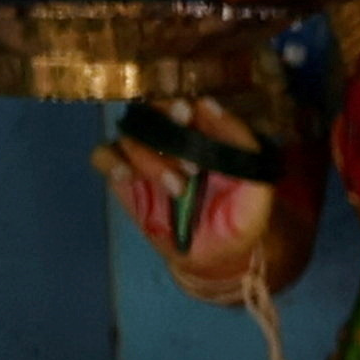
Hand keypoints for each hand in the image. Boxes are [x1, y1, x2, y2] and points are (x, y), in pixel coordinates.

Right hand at [94, 117, 282, 306]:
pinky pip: (103, 155)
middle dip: (162, 124)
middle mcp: (172, 138)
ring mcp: (146, 156)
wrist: (217, 256)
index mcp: (204, 133)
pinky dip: (111, 162)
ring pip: (130, 134)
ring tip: (178, 187)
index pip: (186, 104)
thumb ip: (242, 145)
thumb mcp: (256, 185)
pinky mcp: (125, 177)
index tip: (188, 114)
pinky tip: (127, 177)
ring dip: (150, 157)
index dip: (182, 105)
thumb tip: (209, 105)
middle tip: (185, 154)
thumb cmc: (240, 218)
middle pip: (152, 110)